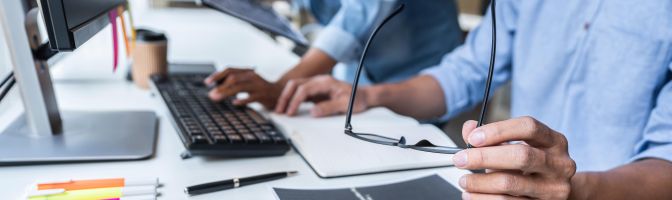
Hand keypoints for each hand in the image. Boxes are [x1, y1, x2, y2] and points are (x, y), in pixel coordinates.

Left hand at [204, 68, 282, 108]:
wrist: (279, 93)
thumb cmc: (260, 88)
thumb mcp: (247, 82)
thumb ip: (234, 82)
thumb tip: (216, 87)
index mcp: (247, 72)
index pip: (229, 70)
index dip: (217, 75)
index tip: (208, 82)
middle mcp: (252, 76)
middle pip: (233, 78)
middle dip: (220, 86)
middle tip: (211, 94)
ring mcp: (257, 85)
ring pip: (239, 87)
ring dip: (226, 92)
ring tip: (217, 98)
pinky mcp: (262, 95)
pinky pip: (251, 97)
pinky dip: (242, 100)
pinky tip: (234, 103)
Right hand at [274, 75, 368, 116]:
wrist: (364, 96)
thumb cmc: (357, 99)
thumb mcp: (345, 105)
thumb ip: (329, 108)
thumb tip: (313, 112)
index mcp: (325, 82)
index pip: (304, 89)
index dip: (295, 101)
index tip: (290, 112)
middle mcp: (319, 81)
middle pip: (295, 84)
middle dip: (285, 97)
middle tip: (279, 111)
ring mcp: (317, 85)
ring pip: (296, 87)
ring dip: (287, 98)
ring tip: (280, 110)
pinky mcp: (316, 91)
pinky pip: (300, 92)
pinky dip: (292, 99)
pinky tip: (288, 108)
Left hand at [455, 117, 575, 199]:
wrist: (555, 191)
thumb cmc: (531, 166)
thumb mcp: (516, 146)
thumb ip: (492, 136)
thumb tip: (468, 128)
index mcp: (554, 141)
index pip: (529, 127)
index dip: (498, 130)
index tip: (473, 138)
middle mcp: (559, 164)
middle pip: (520, 156)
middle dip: (484, 157)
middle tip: (460, 159)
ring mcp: (553, 189)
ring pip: (511, 184)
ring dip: (480, 182)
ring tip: (464, 181)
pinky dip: (484, 198)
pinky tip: (472, 195)